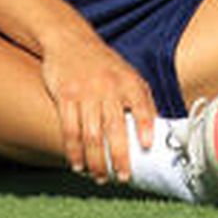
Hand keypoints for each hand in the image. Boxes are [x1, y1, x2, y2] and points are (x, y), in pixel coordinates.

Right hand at [39, 33, 157, 182]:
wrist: (70, 39)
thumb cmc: (103, 63)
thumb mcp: (128, 73)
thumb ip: (141, 99)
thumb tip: (153, 132)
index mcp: (128, 81)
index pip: (141, 105)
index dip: (145, 126)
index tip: (147, 146)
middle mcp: (108, 87)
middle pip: (114, 128)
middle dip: (120, 156)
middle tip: (123, 177)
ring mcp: (85, 92)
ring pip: (91, 135)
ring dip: (96, 161)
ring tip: (101, 177)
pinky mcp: (65, 96)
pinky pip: (70, 130)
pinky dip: (74, 151)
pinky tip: (78, 165)